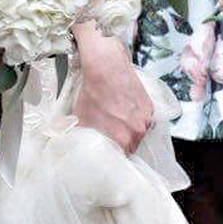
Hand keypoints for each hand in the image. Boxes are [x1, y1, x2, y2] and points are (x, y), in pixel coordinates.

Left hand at [73, 28, 153, 153]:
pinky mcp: (150, 106)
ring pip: (138, 132)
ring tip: (116, 117)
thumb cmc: (93, 91)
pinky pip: (144, 119)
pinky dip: (135, 116)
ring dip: (129, 128)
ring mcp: (146, 119)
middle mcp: (138, 131)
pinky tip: (124, 108)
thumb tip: (73, 143)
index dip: (114, 153)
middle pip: (131, 145)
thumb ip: (80, 136)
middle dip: (121, 141)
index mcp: (123, 139)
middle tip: (110, 132)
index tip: (108, 150)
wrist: (105, 66)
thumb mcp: (80, 118)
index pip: (121, 157)